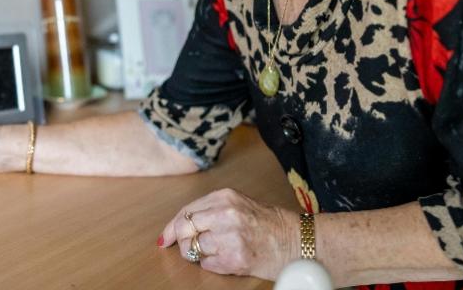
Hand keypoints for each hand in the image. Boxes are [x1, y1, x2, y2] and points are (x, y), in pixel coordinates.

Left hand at [159, 188, 297, 279]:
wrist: (296, 242)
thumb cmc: (270, 224)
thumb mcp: (240, 204)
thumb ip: (212, 210)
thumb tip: (180, 225)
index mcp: (225, 197)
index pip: (186, 211)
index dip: (172, 226)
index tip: (165, 237)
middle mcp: (225, 214)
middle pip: (184, 229)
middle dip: (182, 241)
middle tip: (187, 246)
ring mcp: (229, 237)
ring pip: (193, 248)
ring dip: (199, 253)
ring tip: (217, 251)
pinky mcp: (234, 259)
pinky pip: (207, 264)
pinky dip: (212, 264)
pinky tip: (228, 258)